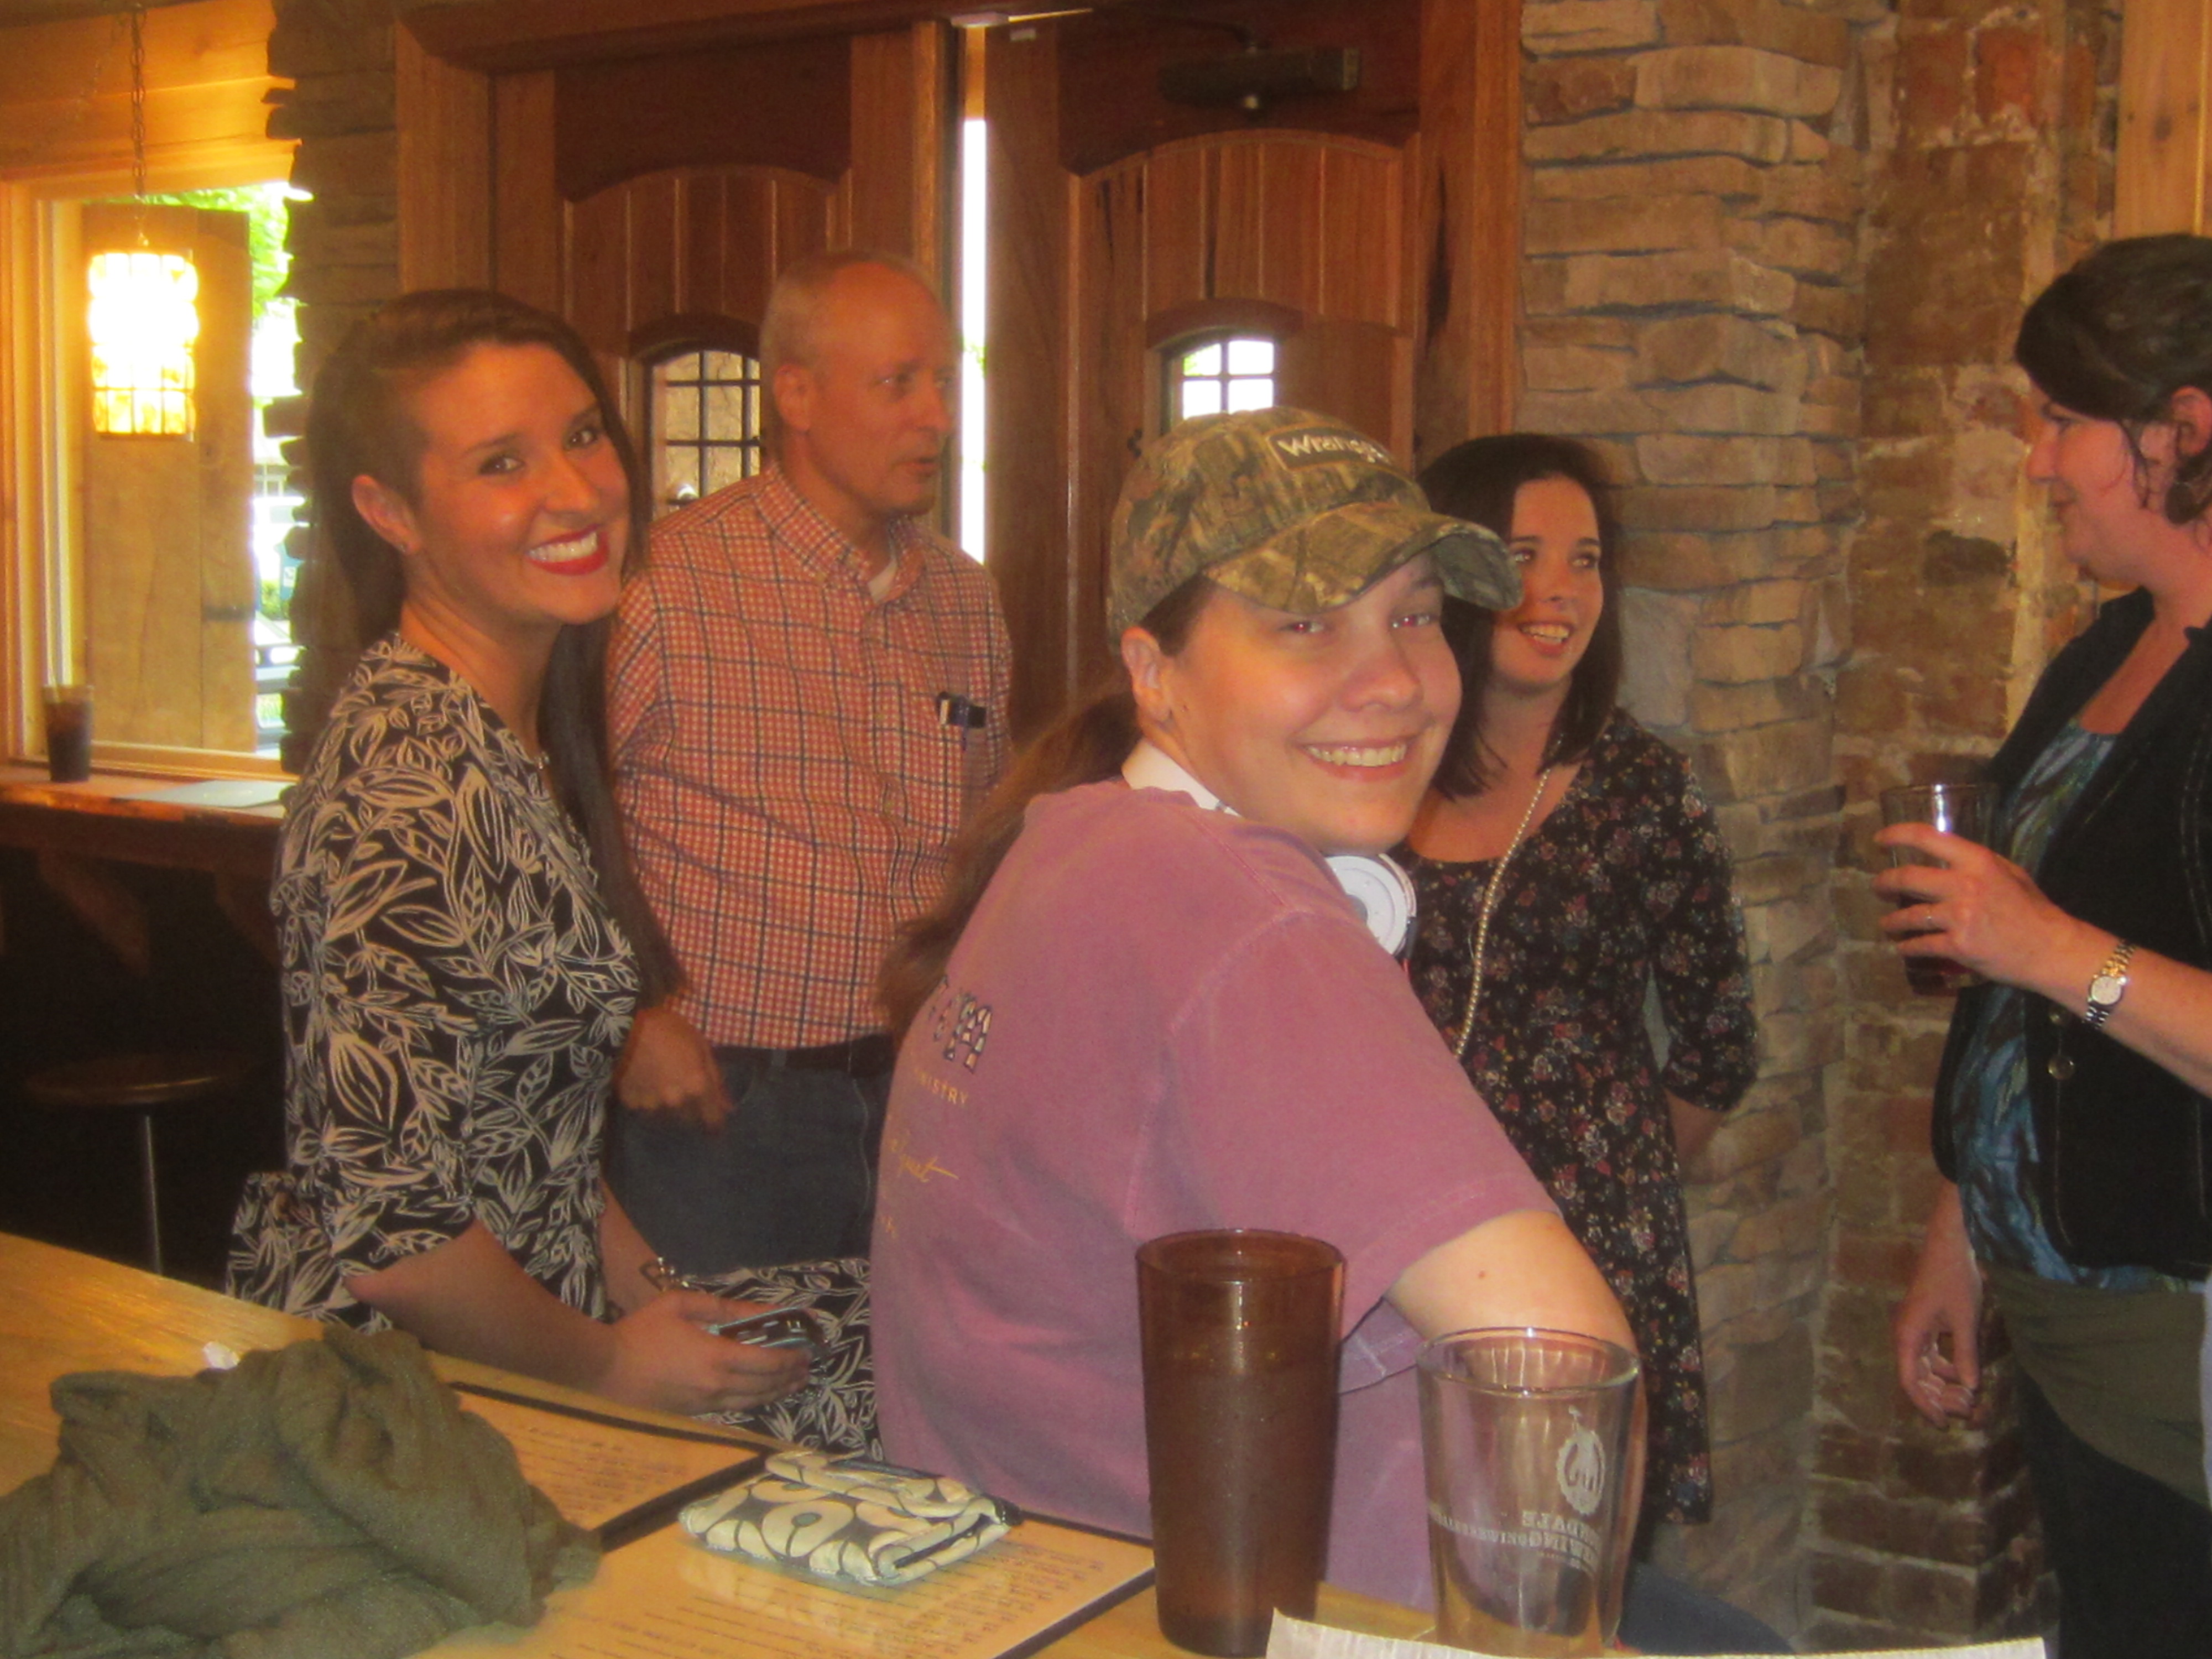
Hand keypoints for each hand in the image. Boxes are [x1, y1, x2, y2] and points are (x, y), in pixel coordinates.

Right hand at [600, 1289, 808, 1416]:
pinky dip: (754, 1401)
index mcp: (717, 1358)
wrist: (604, 1371)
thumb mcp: (681, 1305)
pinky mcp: (693, 1415)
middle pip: (765, 1386)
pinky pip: (733, 1409)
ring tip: (793, 1383)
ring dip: (777, 1392)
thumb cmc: (641, 1333)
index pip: (767, 1362)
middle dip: (790, 1376)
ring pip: (752, 1402)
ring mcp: (705, 1405)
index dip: (791, 1357)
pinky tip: (760, 1395)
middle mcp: (717, 1386)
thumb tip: (761, 1310)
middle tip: (805, 1367)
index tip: (805, 1350)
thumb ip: (724, 1307)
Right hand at [616, 1005, 732, 1128]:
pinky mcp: (631, 1104)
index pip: (712, 1120)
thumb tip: (729, 1108)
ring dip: (668, 1106)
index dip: (716, 1121)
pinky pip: (644, 1108)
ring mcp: (652, 1105)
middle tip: (683, 1090)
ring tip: (662, 1083)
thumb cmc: (669, 1029)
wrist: (625, 1027)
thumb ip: (715, 1079)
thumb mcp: (700, 1046)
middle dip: (690, 1110)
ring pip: (666, 1116)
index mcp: (696, 1087)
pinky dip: (647, 1100)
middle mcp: (676, 1102)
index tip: (716, 1121)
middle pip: (689, 1119)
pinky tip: (644, 1082)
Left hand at [1871, 824, 2099, 992]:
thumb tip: (1947, 857)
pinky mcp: (1958, 945)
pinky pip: (1921, 944)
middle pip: (1907, 877)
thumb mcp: (2011, 873)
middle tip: (1878, 887)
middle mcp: (1965, 885)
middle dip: (1884, 883)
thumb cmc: (2032, 909)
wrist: (2051, 949)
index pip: (1927, 838)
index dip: (1897, 835)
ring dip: (1891, 921)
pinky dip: (1907, 947)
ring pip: (1909, 916)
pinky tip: (1903, 948)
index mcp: (1978, 861)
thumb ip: (1978, 864)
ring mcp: (1959, 916)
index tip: (1879, 840)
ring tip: (1886, 923)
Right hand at [1894, 1184, 1982, 1426]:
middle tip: (1968, 1409)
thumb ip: (1965, 1355)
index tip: (1945, 1423)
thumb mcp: (1965, 1321)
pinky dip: (1947, 1368)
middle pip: (1918, 1378)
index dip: (1925, 1405)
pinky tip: (1964, 1375)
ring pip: (1925, 1368)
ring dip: (1944, 1384)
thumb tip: (1969, 1388)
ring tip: (1969, 1396)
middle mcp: (1907, 1336)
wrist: (1950, 1246)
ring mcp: (1915, 1329)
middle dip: (1940, 1397)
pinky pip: (1932, 1355)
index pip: (1911, 1381)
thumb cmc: (1955, 1280)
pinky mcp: (1926, 1323)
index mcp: (1909, 1336)